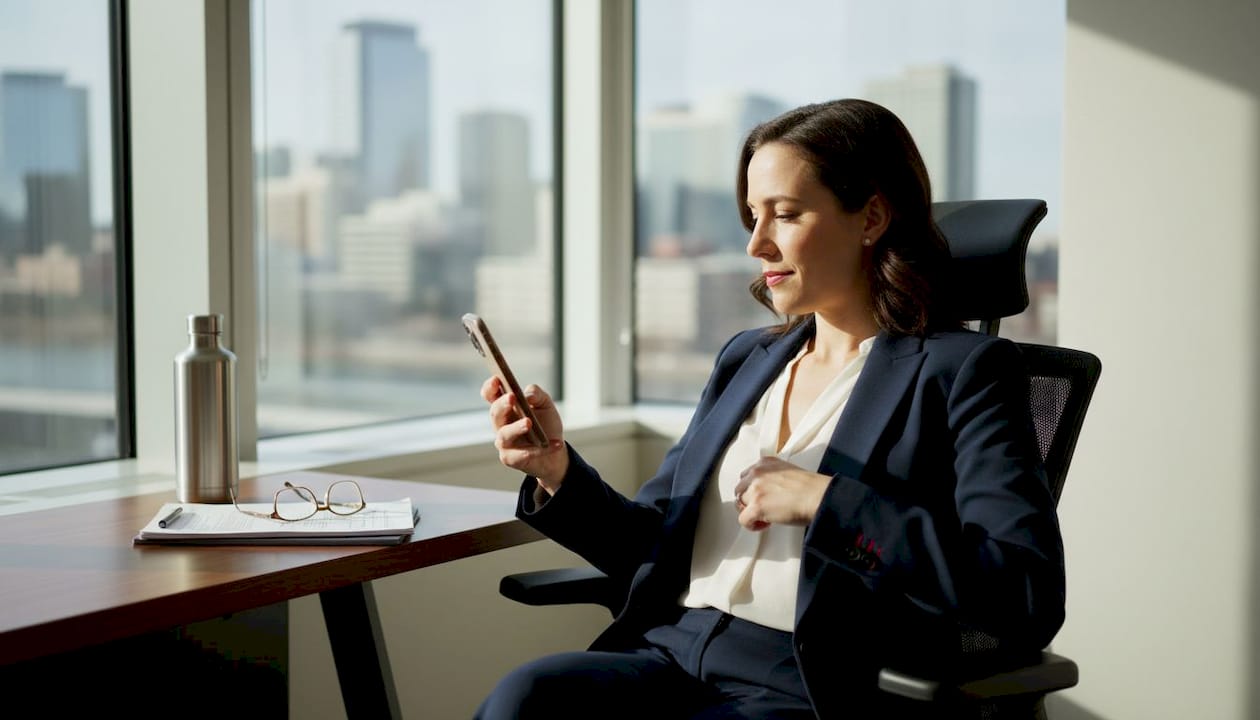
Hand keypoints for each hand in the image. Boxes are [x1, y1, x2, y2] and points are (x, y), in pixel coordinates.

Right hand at [480, 377, 567, 491]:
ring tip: (529, 422)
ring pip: (504, 435)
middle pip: (495, 413)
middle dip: (502, 404)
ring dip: (516, 428)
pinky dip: (540, 449)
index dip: (490, 387)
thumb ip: (538, 394)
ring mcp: (504, 443)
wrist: (556, 452)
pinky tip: (555, 443)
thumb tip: (528, 395)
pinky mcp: (511, 459)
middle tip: (512, 397)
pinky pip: (523, 454)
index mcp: (506, 408)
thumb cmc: (546, 425)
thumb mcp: (546, 405)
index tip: (497, 379)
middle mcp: (501, 424)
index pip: (490, 395)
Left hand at [734, 456, 829, 530]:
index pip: (746, 476)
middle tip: (763, 508)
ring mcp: (755, 490)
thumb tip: (768, 492)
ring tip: (766, 516)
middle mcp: (757, 473)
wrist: (818, 496)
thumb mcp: (787, 473)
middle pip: (740, 490)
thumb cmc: (811, 488)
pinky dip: (752, 525)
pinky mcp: (756, 506)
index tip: (761, 496)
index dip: (752, 489)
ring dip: (751, 512)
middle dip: (749, 500)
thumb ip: (772, 478)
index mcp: (765, 463)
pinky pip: (743, 520)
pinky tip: (766, 524)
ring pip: (740, 504)